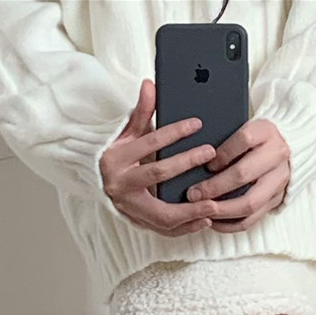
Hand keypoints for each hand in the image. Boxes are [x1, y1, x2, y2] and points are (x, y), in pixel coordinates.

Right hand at [99, 79, 220, 235]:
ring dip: (190, 209)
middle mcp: (121, 185)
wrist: (101, 185)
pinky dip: (186, 227)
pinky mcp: (139, 223)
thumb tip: (150, 84)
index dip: (174, 132)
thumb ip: (141, 112)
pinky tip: (206, 219)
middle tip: (211, 154)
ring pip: (163, 213)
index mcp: (116, 159)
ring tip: (214, 201)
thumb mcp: (127, 133)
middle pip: (158, 175)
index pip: (150, 142)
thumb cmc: (120, 156)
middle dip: (186, 164)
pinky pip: (166, 230)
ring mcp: (130, 208)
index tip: (197, 124)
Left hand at [184, 119, 291, 230]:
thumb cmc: (254, 139)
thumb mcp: (243, 128)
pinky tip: (214, 222)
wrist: (286, 149)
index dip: (223, 153)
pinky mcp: (276, 201)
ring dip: (222, 210)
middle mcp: (277, 156)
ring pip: (249, 203)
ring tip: (203, 211)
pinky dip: (231, 225)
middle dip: (215, 187)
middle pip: (243, 174)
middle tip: (194, 194)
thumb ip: (225, 140)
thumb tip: (197, 160)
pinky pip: (252, 220)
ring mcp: (279, 181)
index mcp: (266, 132)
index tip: (207, 165)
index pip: (244, 140)